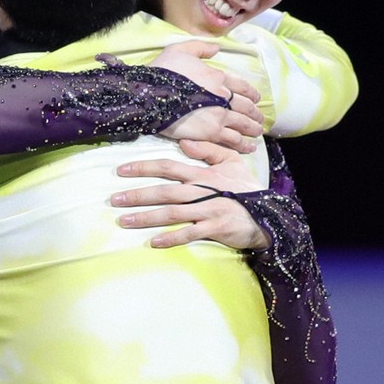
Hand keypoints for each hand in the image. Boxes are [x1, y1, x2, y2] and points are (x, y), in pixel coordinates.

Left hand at [110, 140, 270, 250]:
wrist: (270, 214)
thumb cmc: (246, 187)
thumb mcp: (232, 161)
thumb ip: (208, 149)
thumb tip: (183, 141)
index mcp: (202, 174)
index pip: (167, 167)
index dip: (143, 167)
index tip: (121, 170)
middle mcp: (201, 191)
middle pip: (164, 191)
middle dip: (137, 195)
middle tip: (113, 199)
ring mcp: (208, 211)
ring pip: (171, 213)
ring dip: (146, 217)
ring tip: (123, 221)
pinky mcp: (215, 229)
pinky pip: (189, 234)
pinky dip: (172, 238)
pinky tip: (154, 242)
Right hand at [150, 41, 262, 151]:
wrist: (150, 94)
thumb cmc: (163, 71)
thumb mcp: (180, 50)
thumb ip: (201, 47)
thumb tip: (217, 49)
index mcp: (218, 77)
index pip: (242, 86)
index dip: (251, 93)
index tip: (256, 98)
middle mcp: (224, 97)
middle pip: (246, 106)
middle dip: (255, 113)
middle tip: (260, 118)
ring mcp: (219, 116)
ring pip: (244, 123)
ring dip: (253, 128)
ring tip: (257, 132)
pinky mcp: (211, 132)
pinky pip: (234, 139)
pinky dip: (244, 143)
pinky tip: (251, 146)